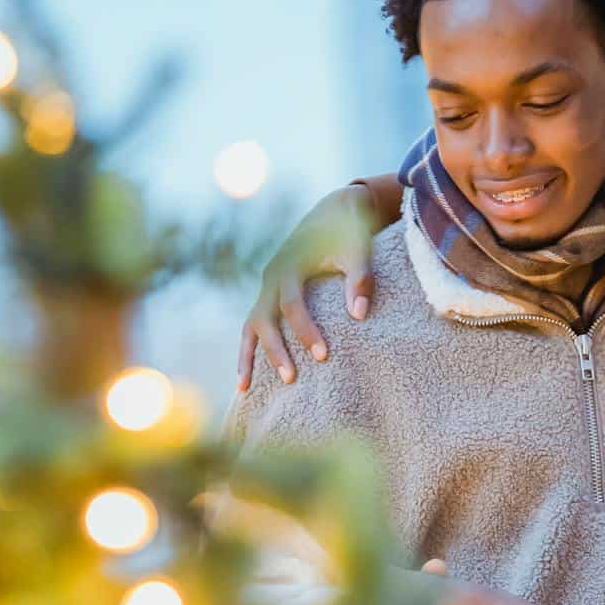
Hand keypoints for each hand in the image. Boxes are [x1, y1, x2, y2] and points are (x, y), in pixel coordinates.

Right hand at [236, 184, 381, 389]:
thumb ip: (359, 279)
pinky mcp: (269, 298)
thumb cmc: (348, 236)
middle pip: (264, 318)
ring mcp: (266, 289)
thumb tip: (358, 314)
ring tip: (245, 388)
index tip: (323, 355)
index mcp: (289, 265)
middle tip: (292, 379)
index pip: (293, 303)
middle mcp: (271, 278)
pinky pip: (253, 328)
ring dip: (248, 356)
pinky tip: (246, 381)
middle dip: (276, 350)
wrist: (333, 215)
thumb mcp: (358, 251)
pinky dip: (249, 352)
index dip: (306, 329)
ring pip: (250, 326)